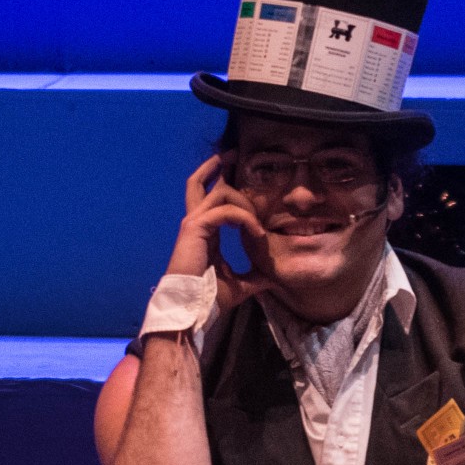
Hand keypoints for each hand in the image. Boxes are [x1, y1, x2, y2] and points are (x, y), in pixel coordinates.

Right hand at [169, 156, 270, 310]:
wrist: (192, 309)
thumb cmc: (209, 299)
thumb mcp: (240, 285)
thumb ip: (254, 276)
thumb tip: (273, 277)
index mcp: (203, 232)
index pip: (209, 197)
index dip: (222, 181)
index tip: (242, 177)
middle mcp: (195, 222)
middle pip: (201, 182)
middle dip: (219, 165)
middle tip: (237, 155)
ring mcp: (193, 223)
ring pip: (219, 191)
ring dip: (245, 203)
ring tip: (259, 224)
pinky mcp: (195, 228)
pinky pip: (226, 210)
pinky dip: (245, 219)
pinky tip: (257, 234)